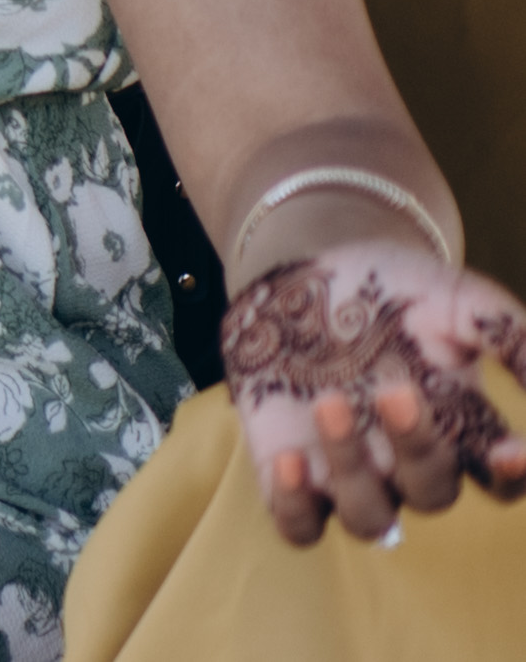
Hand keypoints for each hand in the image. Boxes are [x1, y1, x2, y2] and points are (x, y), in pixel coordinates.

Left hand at [227, 247, 525, 546]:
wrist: (301, 269)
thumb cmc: (391, 289)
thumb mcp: (458, 300)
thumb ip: (510, 335)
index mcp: (459, 428)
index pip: (502, 482)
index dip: (512, 477)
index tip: (509, 451)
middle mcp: (408, 460)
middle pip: (433, 492)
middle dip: (417, 447)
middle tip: (393, 389)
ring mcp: (350, 469)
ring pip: (369, 518)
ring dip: (352, 471)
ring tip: (330, 403)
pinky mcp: (289, 469)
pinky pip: (299, 523)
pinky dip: (295, 505)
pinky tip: (290, 459)